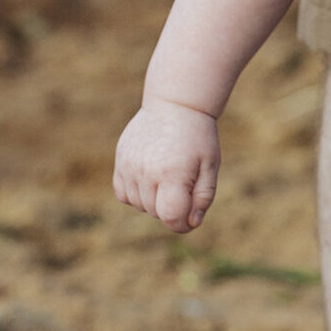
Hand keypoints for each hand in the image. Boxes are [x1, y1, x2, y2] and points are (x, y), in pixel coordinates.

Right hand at [113, 99, 220, 232]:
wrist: (175, 105)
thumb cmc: (198, 137)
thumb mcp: (210, 166)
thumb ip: (203, 197)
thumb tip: (191, 223)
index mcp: (173, 173)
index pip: (171, 217)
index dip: (182, 225)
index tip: (190, 219)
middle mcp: (146, 171)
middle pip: (156, 213)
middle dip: (172, 209)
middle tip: (184, 186)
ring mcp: (129, 165)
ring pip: (138, 205)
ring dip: (154, 202)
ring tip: (168, 179)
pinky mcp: (120, 160)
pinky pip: (123, 193)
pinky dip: (136, 194)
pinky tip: (150, 179)